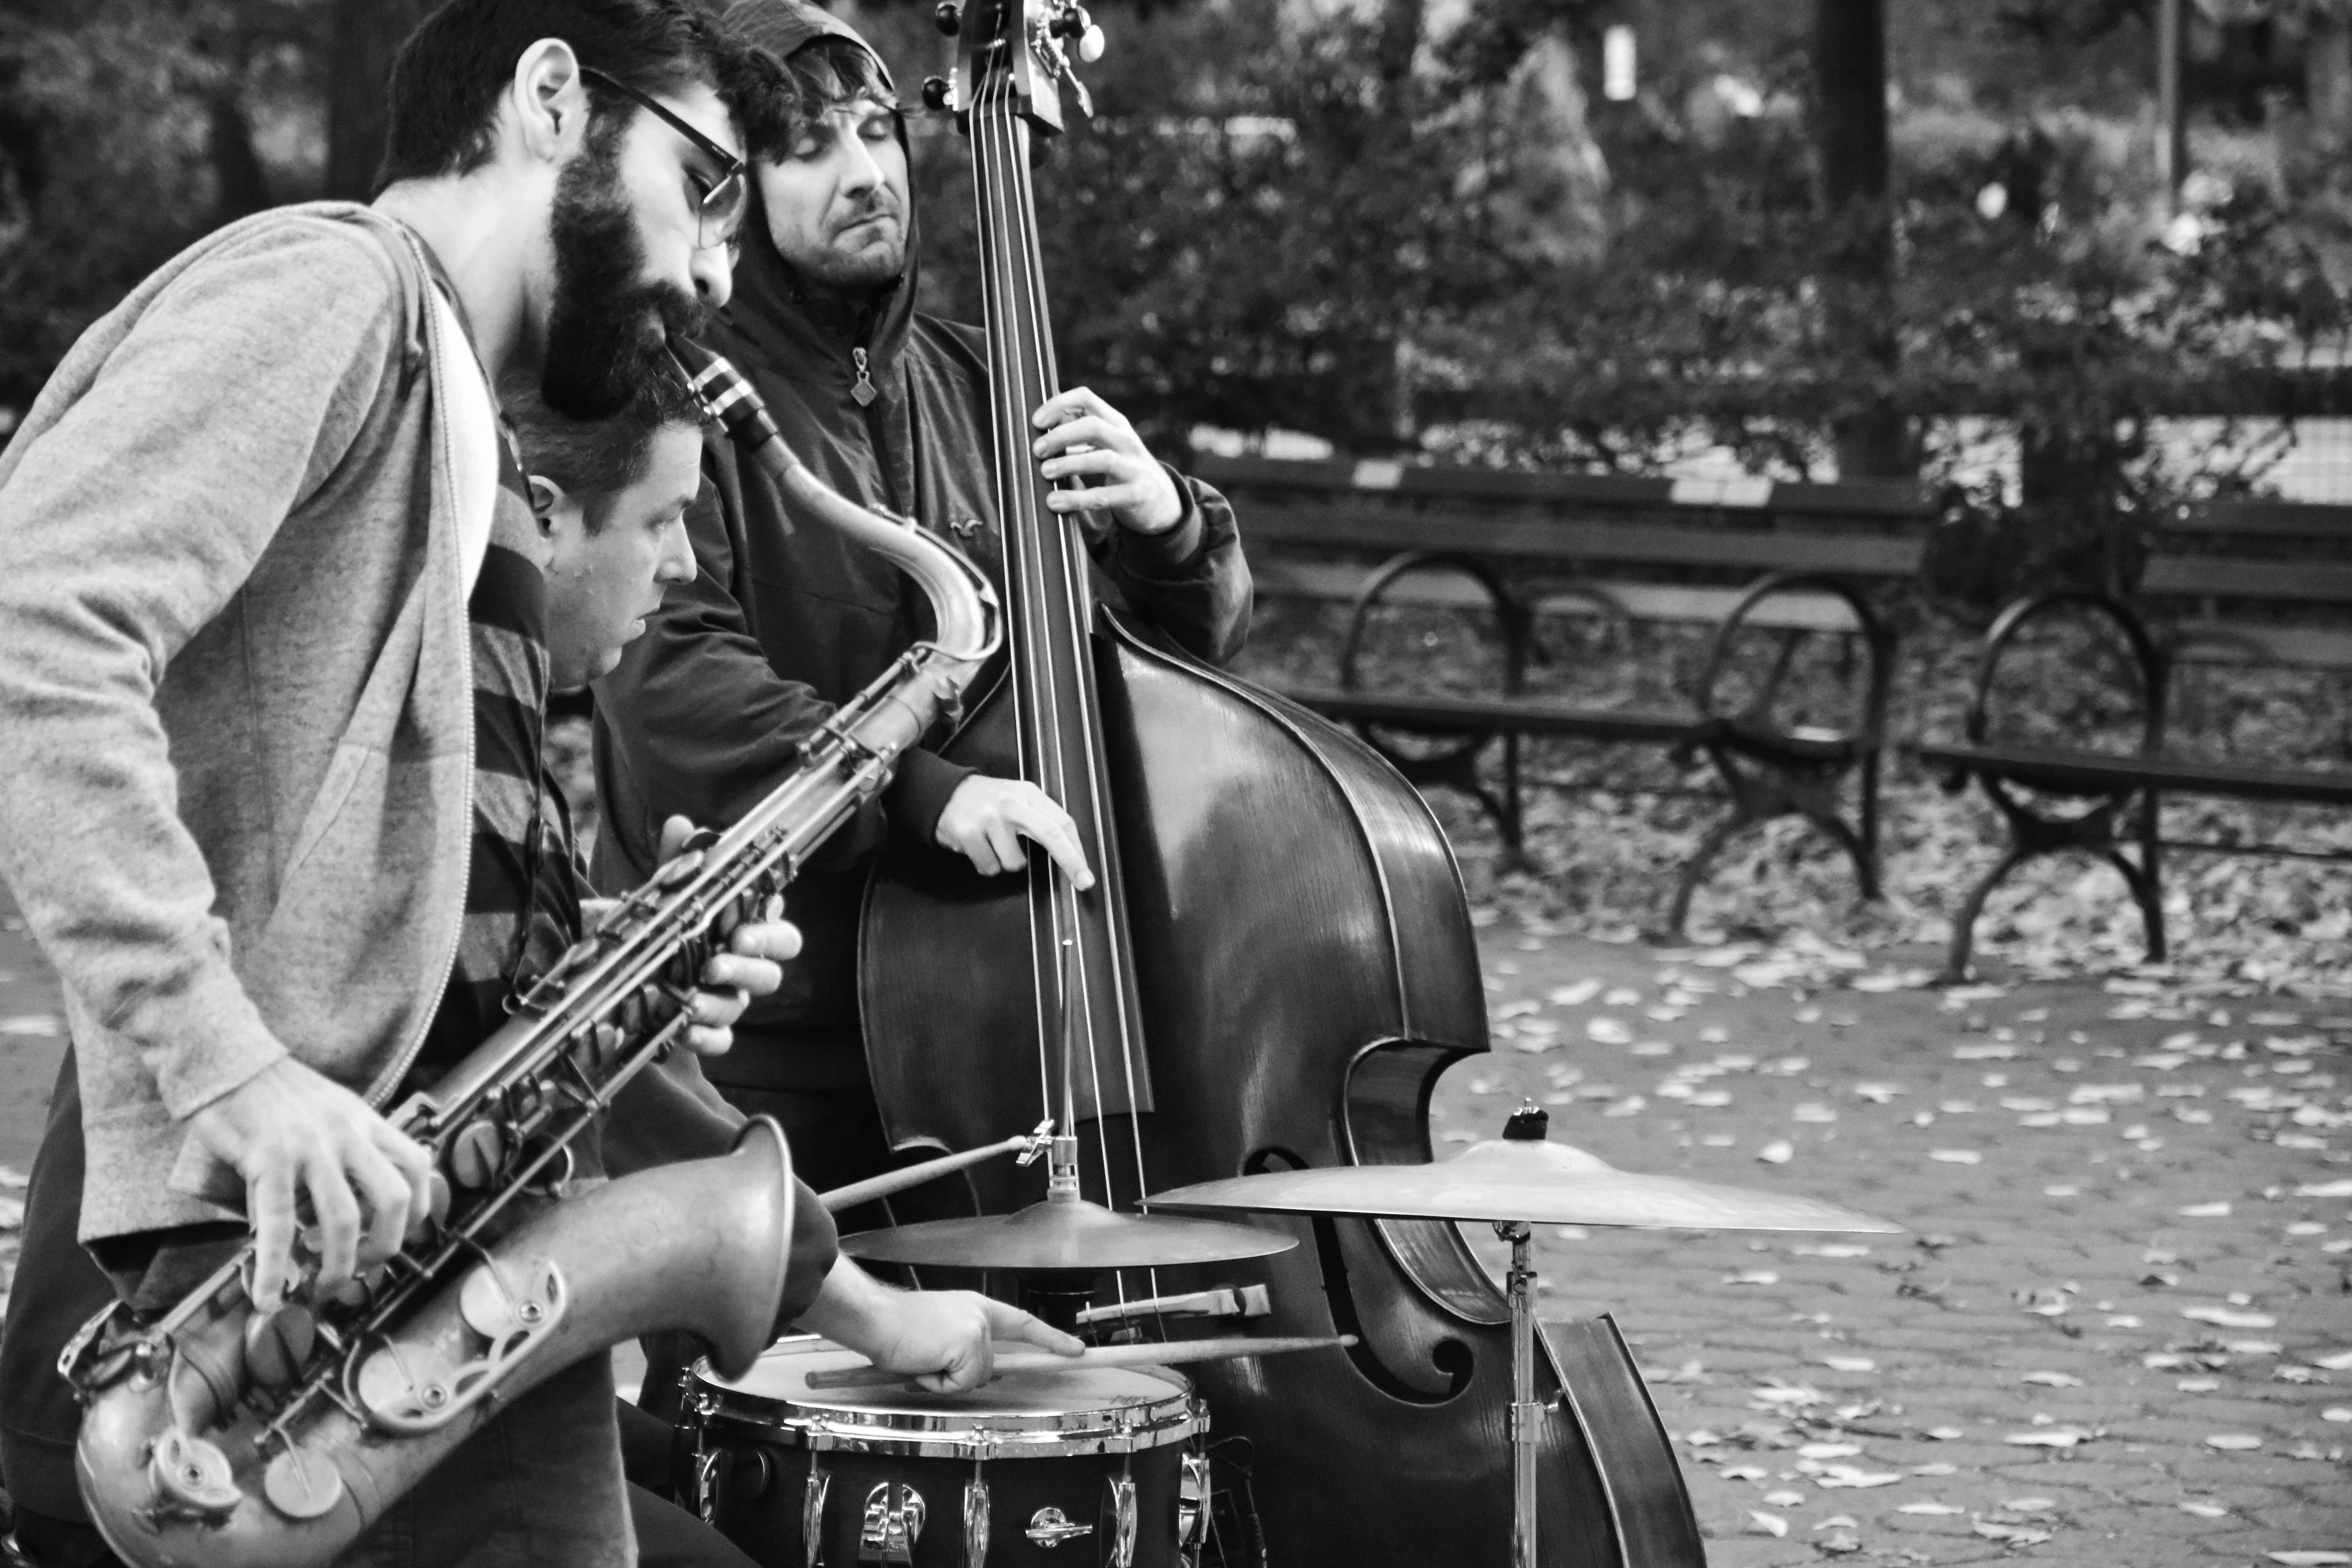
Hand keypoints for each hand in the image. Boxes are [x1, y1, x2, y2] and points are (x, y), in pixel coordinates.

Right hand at [186, 1057, 433, 1311]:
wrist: (227, 1060)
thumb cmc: (274, 1093)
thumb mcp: (329, 1110)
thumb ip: (346, 1149)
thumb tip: (347, 1208)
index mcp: (365, 1121)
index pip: (417, 1165)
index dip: (420, 1207)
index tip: (401, 1234)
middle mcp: (347, 1133)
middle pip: (394, 1199)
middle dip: (384, 1246)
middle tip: (362, 1268)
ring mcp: (310, 1147)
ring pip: (343, 1219)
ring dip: (337, 1265)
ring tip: (323, 1286)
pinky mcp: (269, 1159)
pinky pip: (279, 1224)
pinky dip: (274, 1267)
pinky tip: (267, 1294)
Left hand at [606, 817, 802, 1058]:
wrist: (625, 963)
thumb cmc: (663, 923)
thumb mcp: (667, 892)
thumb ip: (678, 862)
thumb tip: (680, 823)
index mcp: (747, 930)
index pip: (781, 935)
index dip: (767, 935)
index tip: (738, 932)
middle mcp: (745, 966)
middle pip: (770, 973)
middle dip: (746, 969)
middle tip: (714, 965)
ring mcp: (729, 999)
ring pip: (742, 1006)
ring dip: (717, 1003)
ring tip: (688, 1000)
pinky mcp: (707, 1029)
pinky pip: (720, 1042)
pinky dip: (704, 1039)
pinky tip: (681, 1032)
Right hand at [797, 1257, 1082, 1392]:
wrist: (875, 1318)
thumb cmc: (897, 1327)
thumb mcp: (939, 1333)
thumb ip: (963, 1346)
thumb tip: (977, 1371)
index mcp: (975, 1308)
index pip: (1022, 1323)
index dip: (1050, 1338)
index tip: (1076, 1348)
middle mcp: (981, 1315)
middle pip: (988, 1367)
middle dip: (958, 1375)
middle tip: (927, 1359)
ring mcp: (977, 1329)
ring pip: (974, 1378)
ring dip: (945, 1379)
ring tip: (921, 1358)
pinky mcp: (967, 1345)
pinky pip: (960, 1383)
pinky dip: (938, 1383)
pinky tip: (922, 1363)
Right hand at [934, 776, 1094, 888]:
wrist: (944, 792)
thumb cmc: (987, 801)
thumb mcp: (1017, 798)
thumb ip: (1041, 818)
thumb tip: (1069, 850)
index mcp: (1028, 794)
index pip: (1061, 821)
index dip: (1077, 849)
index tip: (1086, 872)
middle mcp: (1011, 803)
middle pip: (1051, 834)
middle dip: (1071, 862)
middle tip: (1084, 883)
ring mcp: (989, 817)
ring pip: (1015, 863)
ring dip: (1006, 862)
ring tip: (993, 845)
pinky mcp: (968, 832)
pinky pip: (989, 868)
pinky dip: (986, 865)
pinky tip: (979, 848)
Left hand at [1032, 387, 1184, 535]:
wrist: (1160, 499)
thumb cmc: (1121, 467)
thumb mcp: (1106, 443)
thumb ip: (1079, 433)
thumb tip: (1040, 425)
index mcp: (1115, 423)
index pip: (1086, 399)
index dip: (1059, 404)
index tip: (1037, 421)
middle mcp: (1126, 440)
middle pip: (1093, 426)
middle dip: (1061, 436)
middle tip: (1038, 450)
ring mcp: (1134, 467)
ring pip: (1102, 459)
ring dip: (1069, 464)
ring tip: (1045, 472)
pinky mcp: (1136, 494)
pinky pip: (1104, 496)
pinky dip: (1076, 499)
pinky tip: (1055, 502)